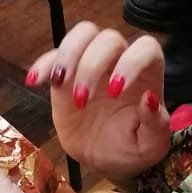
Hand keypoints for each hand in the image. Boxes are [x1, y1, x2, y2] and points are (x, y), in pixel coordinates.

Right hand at [27, 22, 171, 180]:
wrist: (104, 158)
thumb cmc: (133, 147)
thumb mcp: (150, 146)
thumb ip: (156, 125)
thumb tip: (149, 98)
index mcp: (147, 74)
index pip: (146, 48)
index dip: (131, 62)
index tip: (115, 91)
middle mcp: (120, 61)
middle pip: (108, 38)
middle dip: (91, 65)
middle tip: (81, 100)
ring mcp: (92, 63)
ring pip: (83, 34)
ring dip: (69, 54)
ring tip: (59, 83)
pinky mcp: (67, 74)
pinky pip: (53, 56)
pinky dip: (43, 64)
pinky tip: (35, 81)